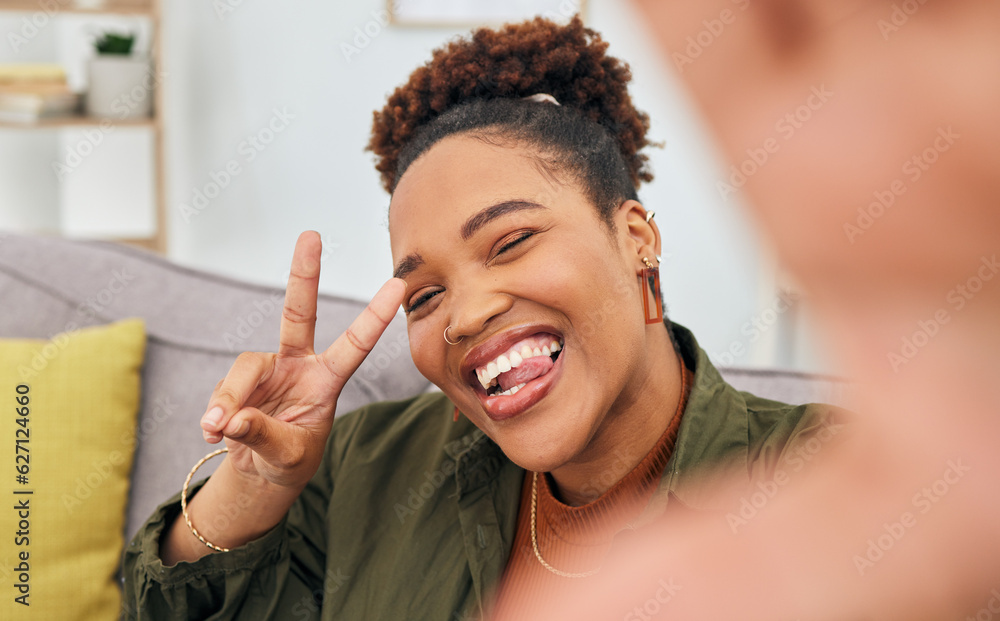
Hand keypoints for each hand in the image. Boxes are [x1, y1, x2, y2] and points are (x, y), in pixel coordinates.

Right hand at [199, 231, 405, 489]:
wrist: (260, 472)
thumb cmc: (288, 461)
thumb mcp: (286, 456)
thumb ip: (262, 436)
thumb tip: (230, 417)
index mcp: (327, 381)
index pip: (355, 345)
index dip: (374, 317)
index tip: (398, 287)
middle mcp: (299, 365)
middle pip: (299, 314)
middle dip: (305, 275)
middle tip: (312, 236)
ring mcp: (268, 369)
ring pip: (244, 367)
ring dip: (229, 398)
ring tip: (218, 428)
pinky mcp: (239, 380)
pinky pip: (222, 389)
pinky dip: (215, 412)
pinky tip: (213, 431)